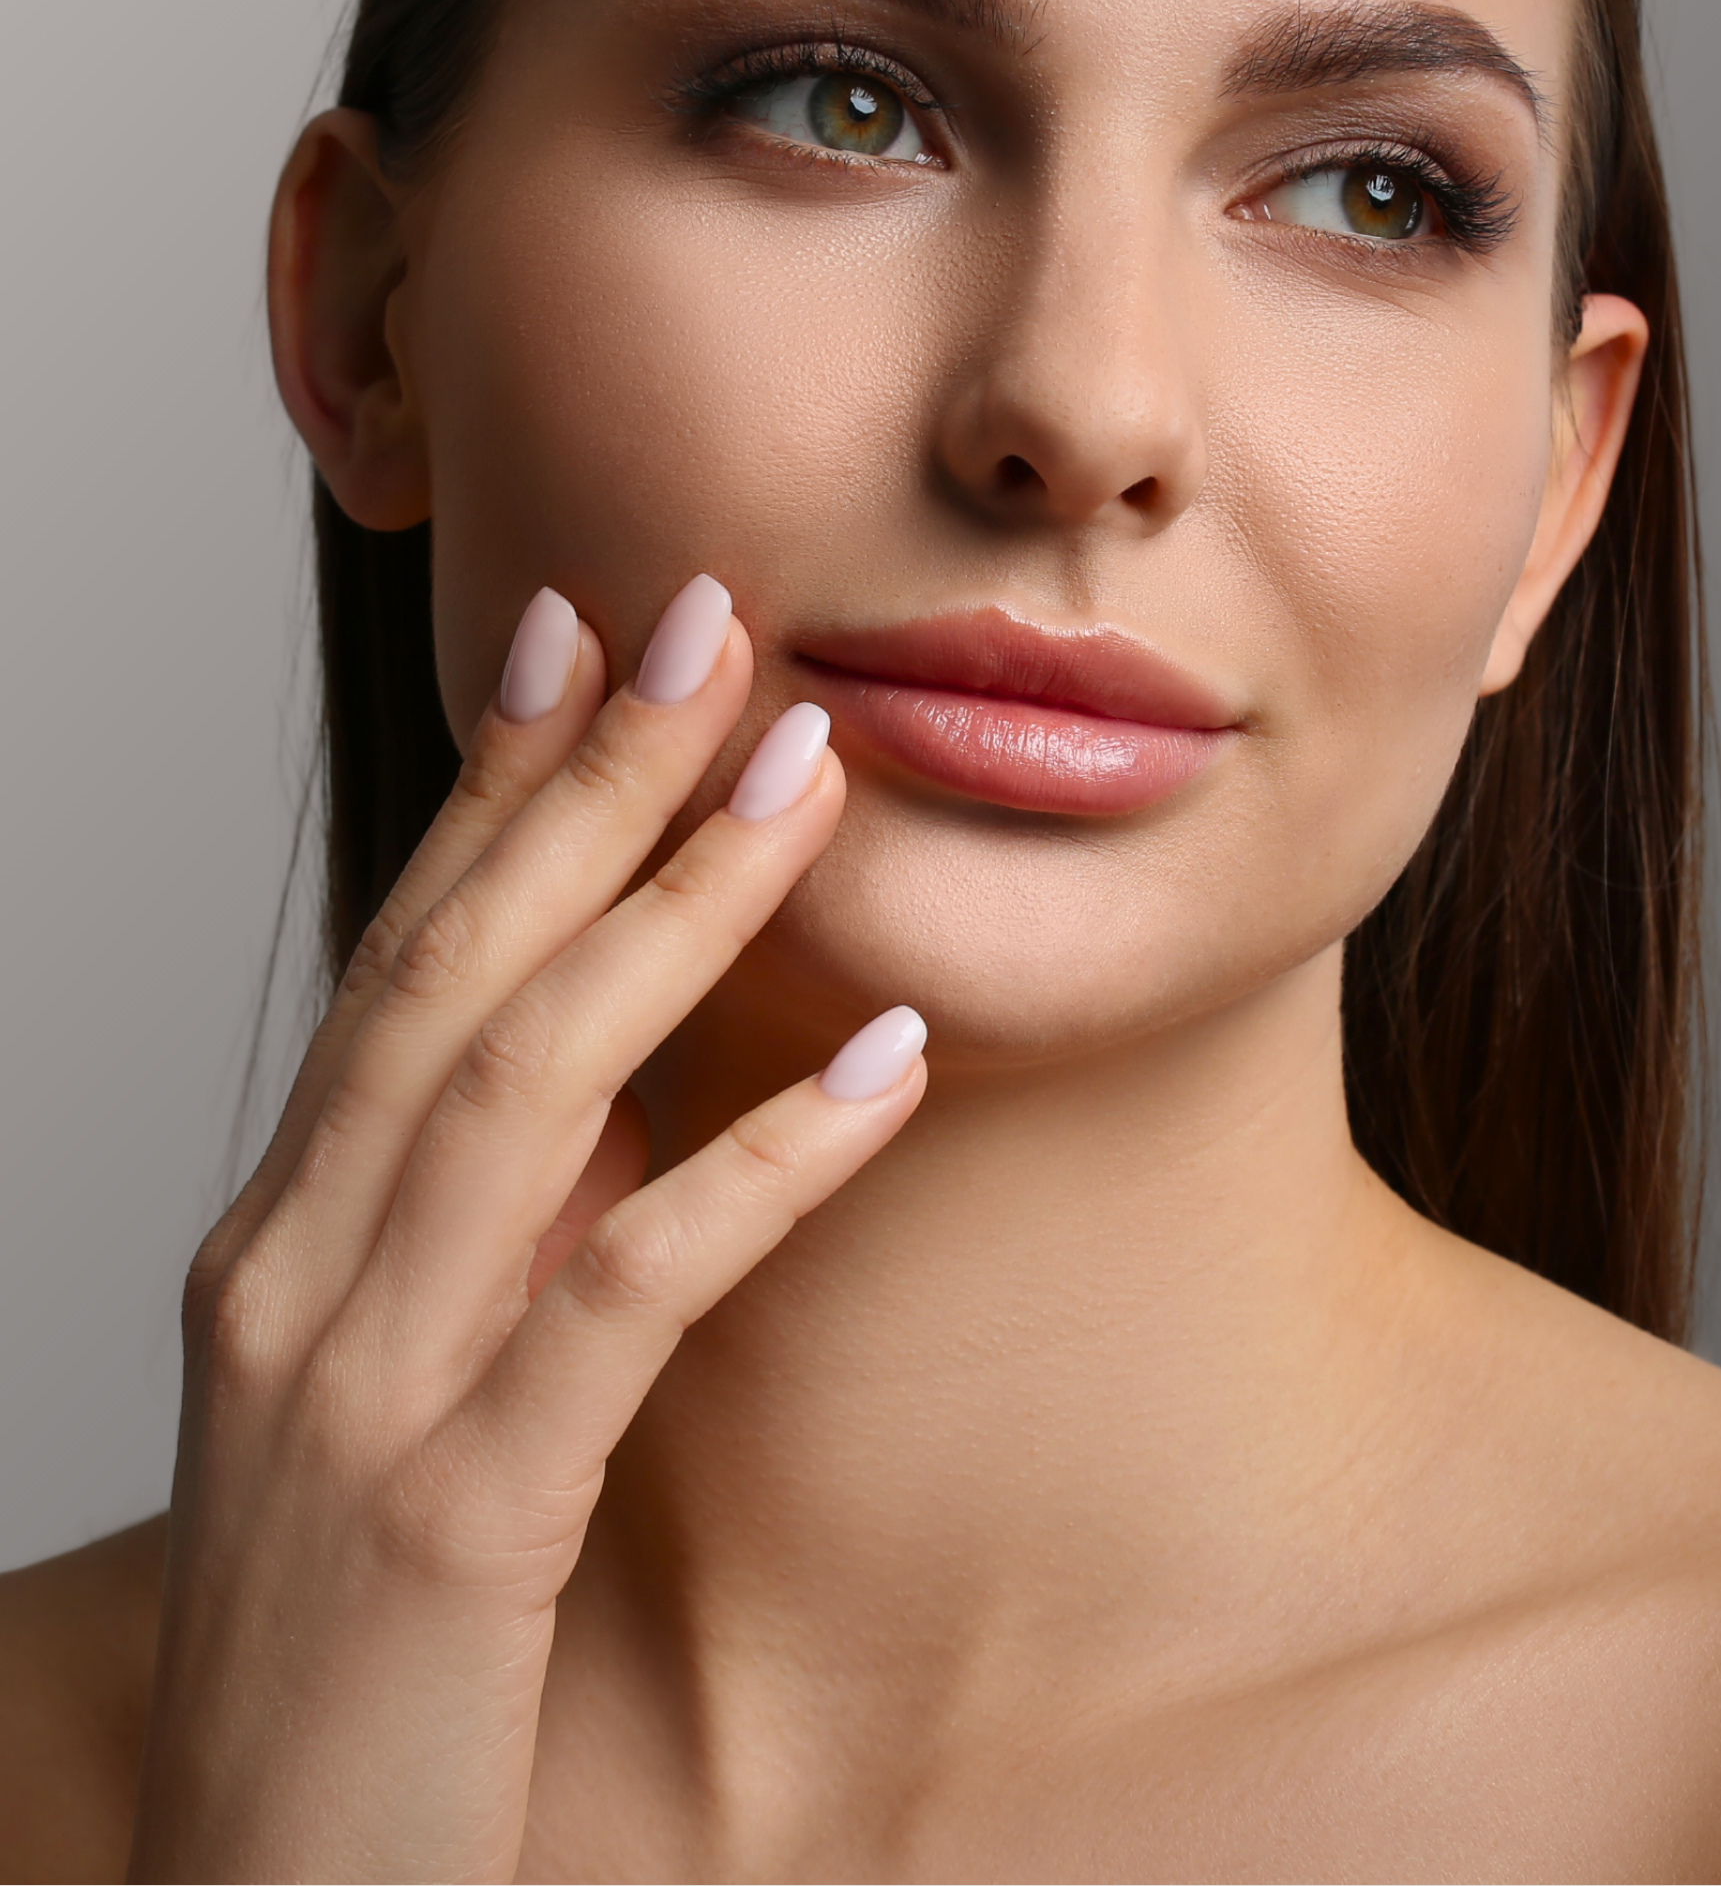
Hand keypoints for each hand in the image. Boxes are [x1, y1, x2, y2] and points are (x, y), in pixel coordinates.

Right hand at [129, 576, 926, 1882]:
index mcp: (282, 1239)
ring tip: (811, 779)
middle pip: (454, 971)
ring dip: (678, 913)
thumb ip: (477, 1242)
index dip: (493, 788)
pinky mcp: (449, 1523)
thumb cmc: (351, 1649)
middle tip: (713, 623)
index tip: (584, 638)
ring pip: (524, 1086)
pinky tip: (888, 1062)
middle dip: (589, 785)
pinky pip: (627, 1293)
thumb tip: (620, 1085)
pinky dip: (763, 1161)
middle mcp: (291, 1277)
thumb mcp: (398, 1400)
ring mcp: (355, 1395)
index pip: (398, 960)